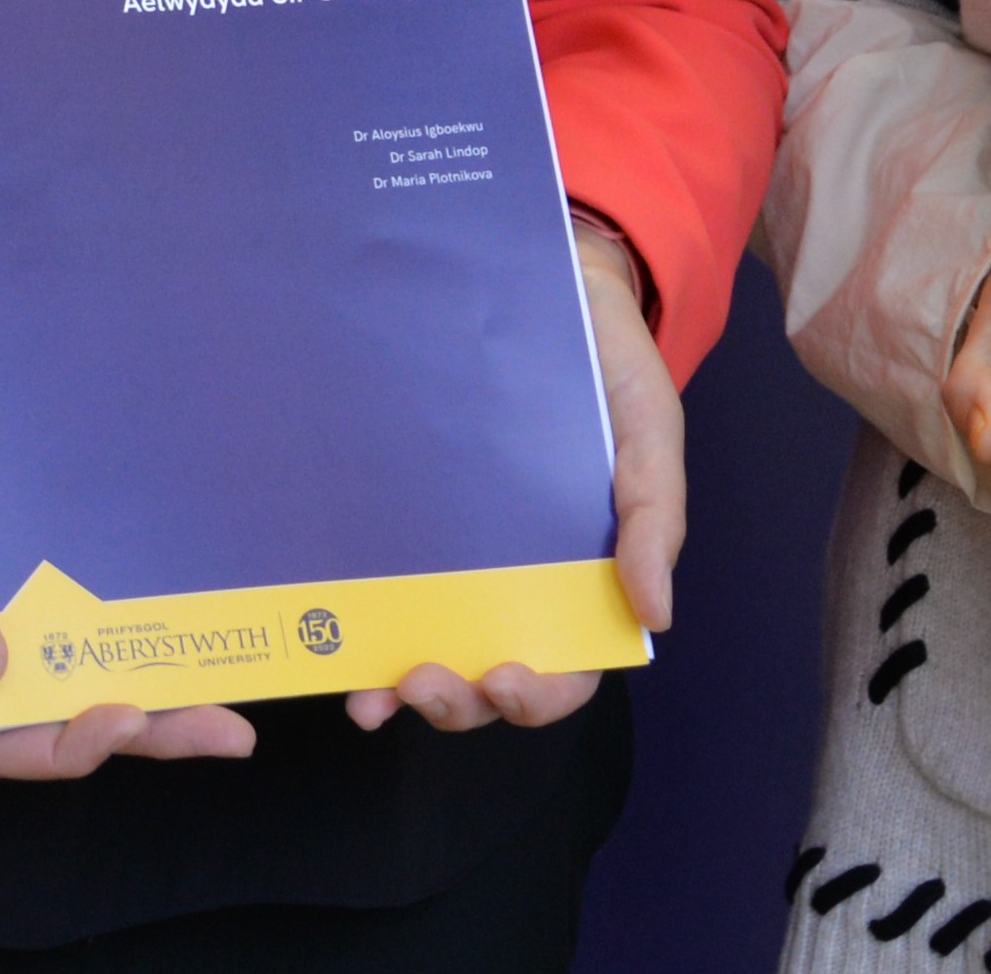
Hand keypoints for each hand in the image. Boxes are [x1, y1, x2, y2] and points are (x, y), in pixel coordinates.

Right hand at [0, 295, 257, 777]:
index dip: (59, 747)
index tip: (130, 716)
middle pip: (42, 708)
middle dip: (136, 726)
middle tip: (226, 727)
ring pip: (58, 656)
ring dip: (132, 673)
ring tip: (211, 674)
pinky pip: (51, 590)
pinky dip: (103, 605)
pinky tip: (156, 592)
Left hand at [350, 215, 675, 734]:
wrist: (553, 288)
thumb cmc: (614, 371)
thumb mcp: (650, 437)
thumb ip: (654, 520)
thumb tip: (654, 616)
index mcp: (583, 578)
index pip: (567, 668)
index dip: (538, 696)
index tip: (505, 678)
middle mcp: (515, 582)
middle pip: (489, 678)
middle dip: (459, 702)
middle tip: (425, 683)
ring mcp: (458, 556)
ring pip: (433, 649)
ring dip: (403, 688)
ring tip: (372, 692)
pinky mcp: (411, 519)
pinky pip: (386, 585)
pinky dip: (363, 630)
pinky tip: (335, 643)